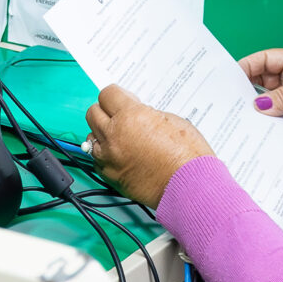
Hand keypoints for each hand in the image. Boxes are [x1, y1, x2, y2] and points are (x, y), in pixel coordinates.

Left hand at [84, 85, 214, 209]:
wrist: (191, 187)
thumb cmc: (187, 155)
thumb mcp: (170, 120)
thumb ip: (146, 113)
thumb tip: (134, 112)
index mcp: (131, 117)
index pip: (107, 94)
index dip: (117, 95)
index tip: (123, 100)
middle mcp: (114, 136)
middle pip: (93, 113)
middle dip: (106, 111)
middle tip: (120, 116)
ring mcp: (110, 158)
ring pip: (91, 137)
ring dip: (103, 134)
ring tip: (120, 138)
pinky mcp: (110, 176)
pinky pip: (97, 160)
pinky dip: (105, 155)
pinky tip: (121, 155)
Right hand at [237, 48, 282, 140]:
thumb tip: (259, 104)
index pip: (267, 61)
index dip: (248, 66)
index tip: (231, 77)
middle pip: (264, 84)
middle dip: (250, 91)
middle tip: (232, 102)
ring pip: (271, 105)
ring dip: (261, 112)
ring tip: (243, 119)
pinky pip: (281, 123)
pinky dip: (272, 127)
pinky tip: (261, 131)